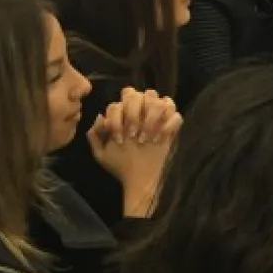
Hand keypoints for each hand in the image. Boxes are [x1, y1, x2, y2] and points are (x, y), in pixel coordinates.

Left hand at [86, 89, 180, 216]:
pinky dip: (168, 126)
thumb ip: (95, 134)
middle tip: (132, 134)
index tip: (119, 138)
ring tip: (146, 137)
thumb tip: (100, 116)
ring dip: (151, 117)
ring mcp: (159, 118)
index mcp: (123, 114)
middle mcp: (141, 111)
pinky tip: (159, 139)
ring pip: (160, 100)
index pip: (119, 102)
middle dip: (133, 113)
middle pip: (139, 94)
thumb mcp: (101, 153)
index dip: (117, 118)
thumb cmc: (120, 164)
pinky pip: (176, 116)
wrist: (139, 178)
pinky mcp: (173, 127)